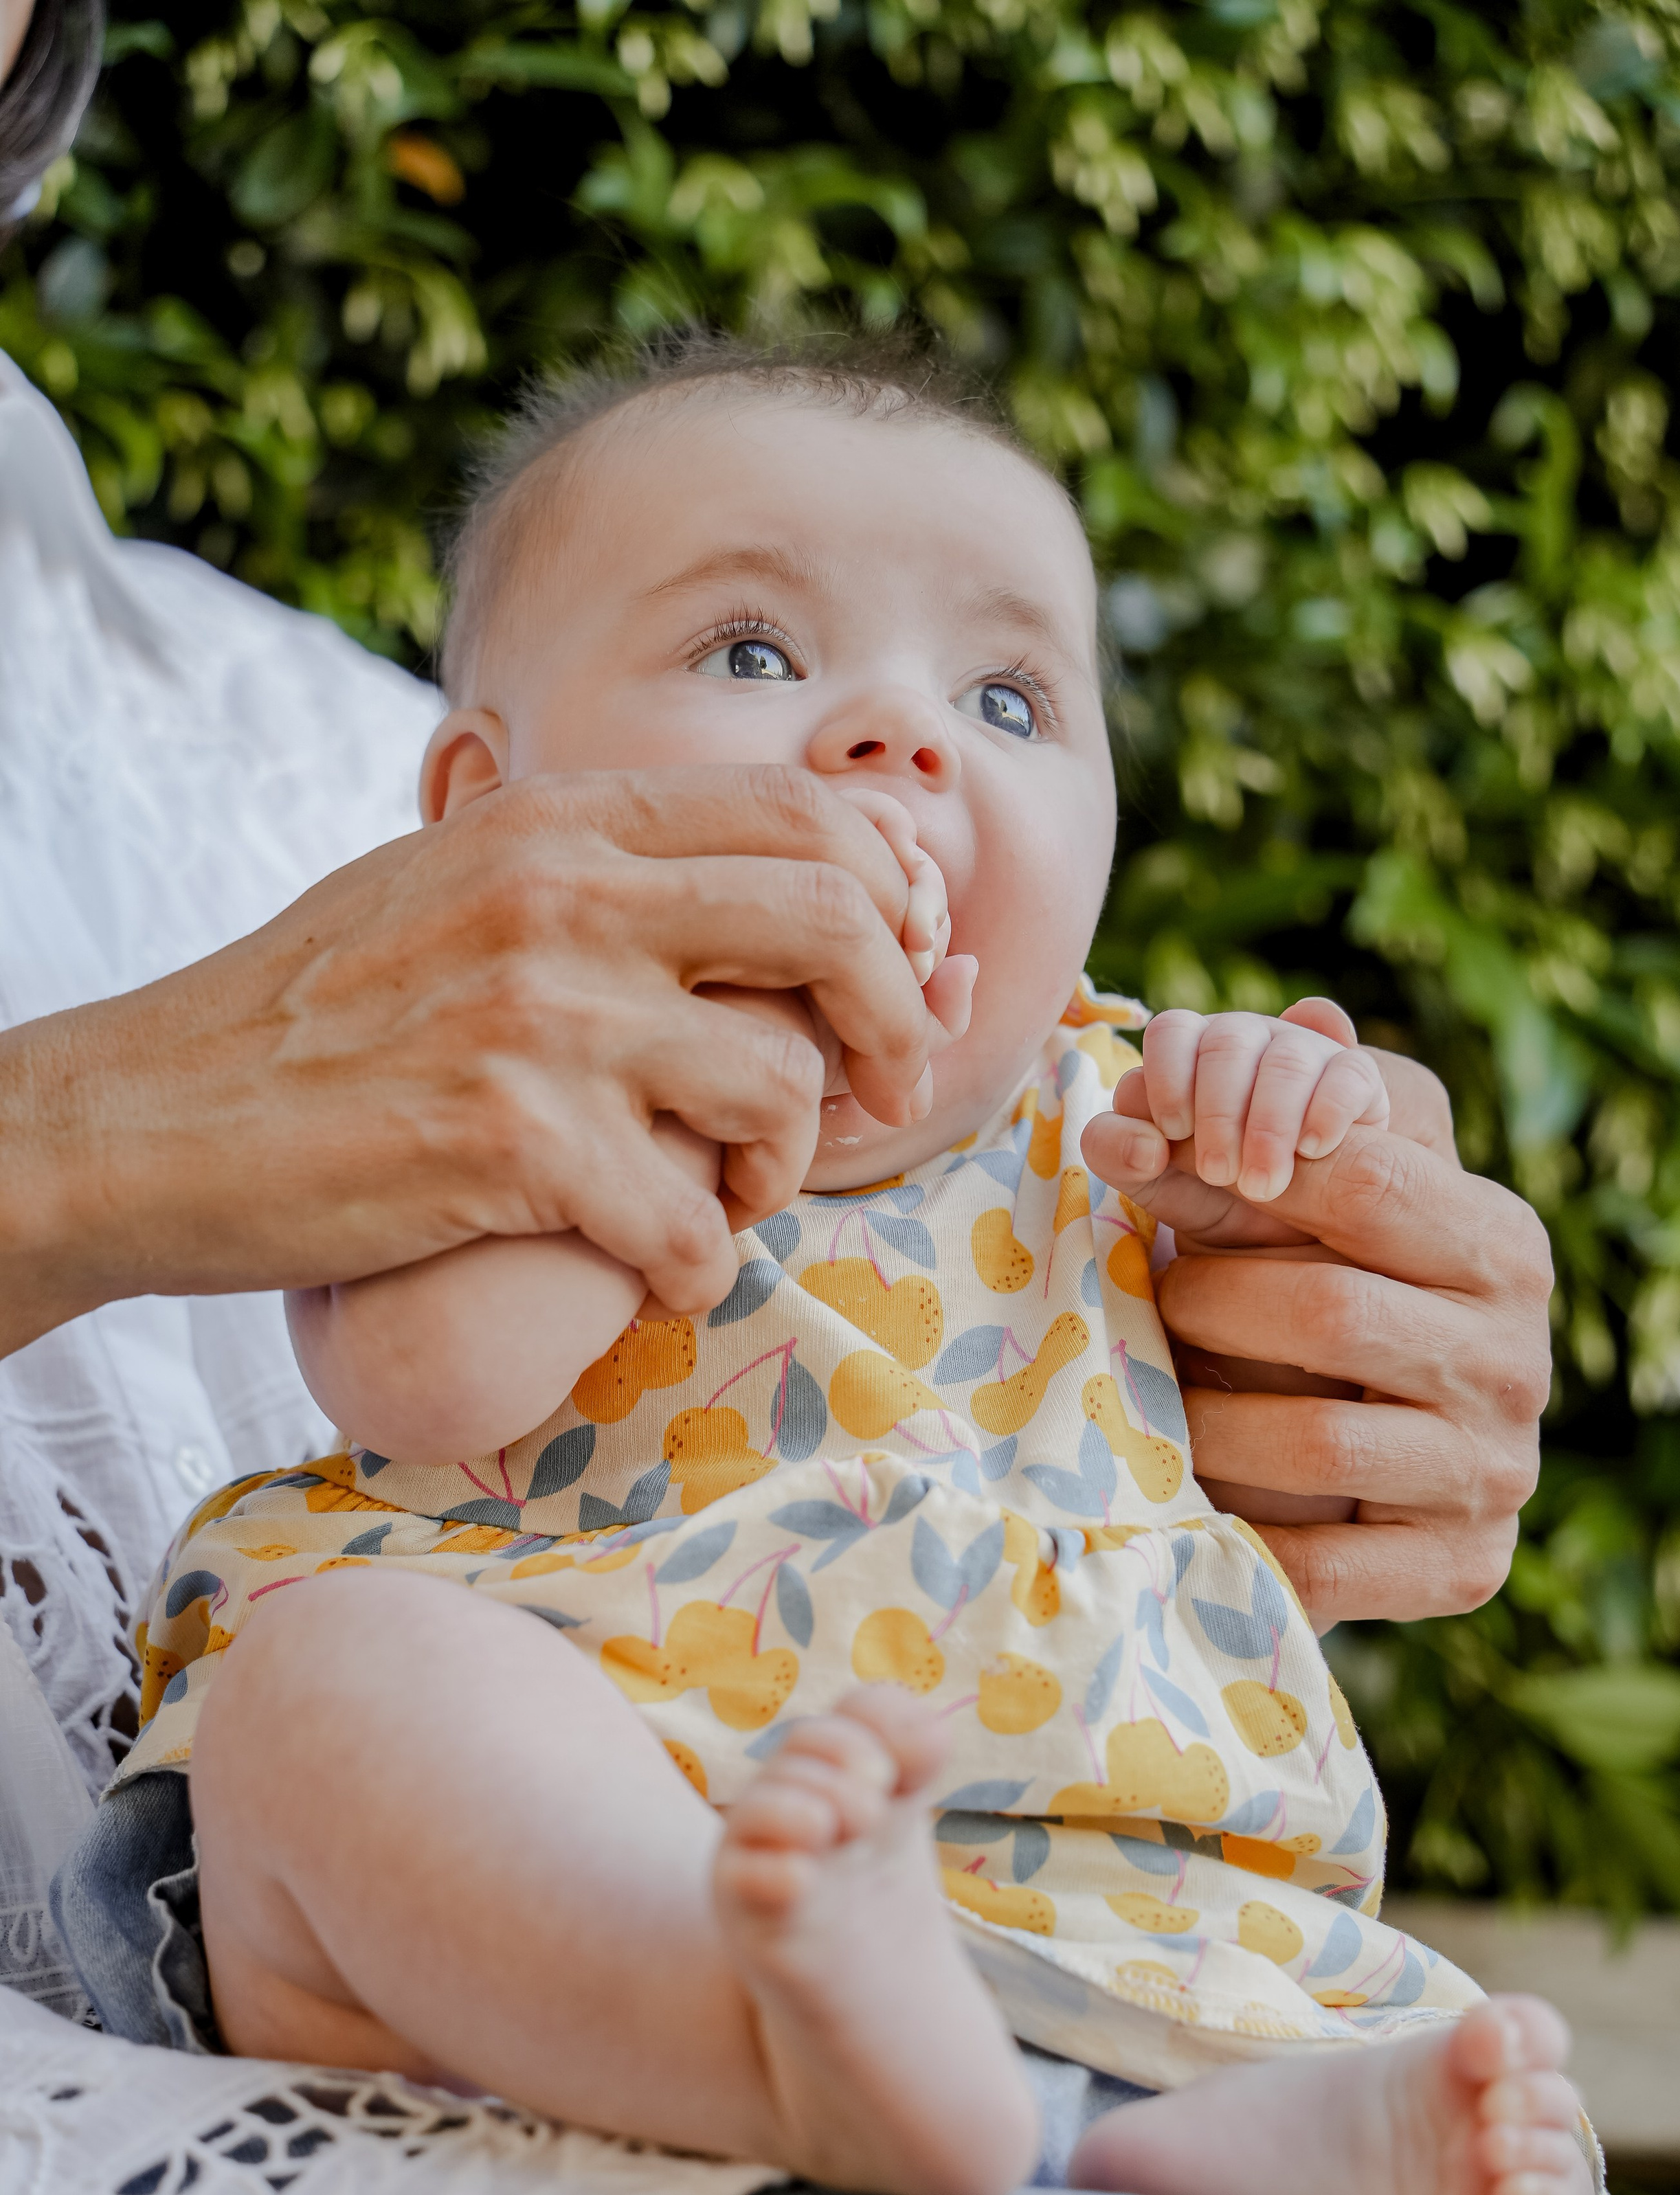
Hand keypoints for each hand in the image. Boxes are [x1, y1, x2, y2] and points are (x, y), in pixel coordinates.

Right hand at [0, 764, 941, 1354]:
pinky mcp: (509, 1142)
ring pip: (778, 1090)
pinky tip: (659, 1268)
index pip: (803, 811)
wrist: (149, 1118)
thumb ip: (601, 875)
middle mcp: (562, 896)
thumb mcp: (457, 886)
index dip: (891, 895)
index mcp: (560, 821)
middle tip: (890, 1091)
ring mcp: (539, 1018)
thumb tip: (767, 886)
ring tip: (730, 1196)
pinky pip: (689, 1223)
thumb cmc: (317, 1017)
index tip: (899, 968)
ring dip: (785, 1168)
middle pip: (835, 925)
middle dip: (900, 1022)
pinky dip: (698, 1267)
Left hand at [1083, 1056, 1551, 1629]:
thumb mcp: (1321, 1205)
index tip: (1132, 1160)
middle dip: (1203, 1303)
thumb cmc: (1334, 1300)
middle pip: (1324, 1307)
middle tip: (1148, 1303)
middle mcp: (1518, 1355)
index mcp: (1499, 1242)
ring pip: (1308, 1440)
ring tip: (1153, 1405)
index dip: (1229, 1168)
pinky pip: (1322, 1563)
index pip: (1361, 1179)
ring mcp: (1495, 1468)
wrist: (1392, 1481)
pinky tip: (1187, 1510)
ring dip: (1198, 1423)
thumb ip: (1294, 1120)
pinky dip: (1236, 1538)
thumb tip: (1302, 1015)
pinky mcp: (1462, 1568)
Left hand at [1130, 998, 1388, 1212]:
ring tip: (1263, 1184)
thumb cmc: (1209, 1194)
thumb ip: (1119, 1154)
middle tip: (1219, 1175)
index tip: (1173, 1132)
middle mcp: (1246, 1040)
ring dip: (1270, 1124)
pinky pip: (1348, 1073)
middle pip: (1228, 1042)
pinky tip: (1311, 1150)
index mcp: (1189, 1052)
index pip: (1172, 1031)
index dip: (1169, 1079)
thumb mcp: (1154, 1183)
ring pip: (1287, 1059)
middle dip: (1220, 1113)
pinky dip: (1327, 1111)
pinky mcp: (1354, 1079)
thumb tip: (1143, 1142)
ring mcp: (1304, 1052)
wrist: (1289, 1225)